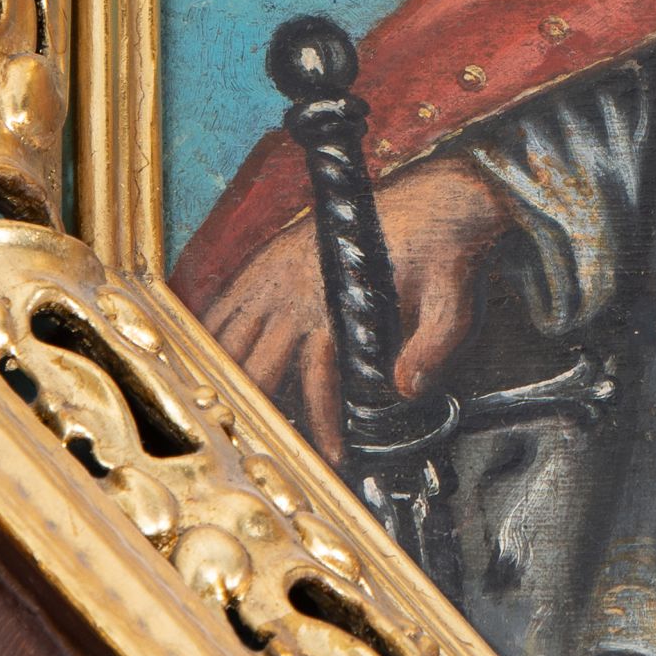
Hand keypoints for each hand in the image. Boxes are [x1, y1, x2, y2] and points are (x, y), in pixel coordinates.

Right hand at [203, 158, 515, 460]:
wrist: (440, 194)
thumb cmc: (445, 250)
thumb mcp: (455, 298)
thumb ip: (435, 345)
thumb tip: (404, 391)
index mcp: (340, 304)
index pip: (318, 382)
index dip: (321, 427)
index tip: (328, 461)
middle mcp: (299, 291)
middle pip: (258, 367)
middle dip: (256, 414)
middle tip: (254, 455)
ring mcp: (279, 273)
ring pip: (231, 338)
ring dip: (224, 380)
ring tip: (220, 421)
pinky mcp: (273, 258)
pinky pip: (225, 301)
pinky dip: (210, 335)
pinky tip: (200, 362)